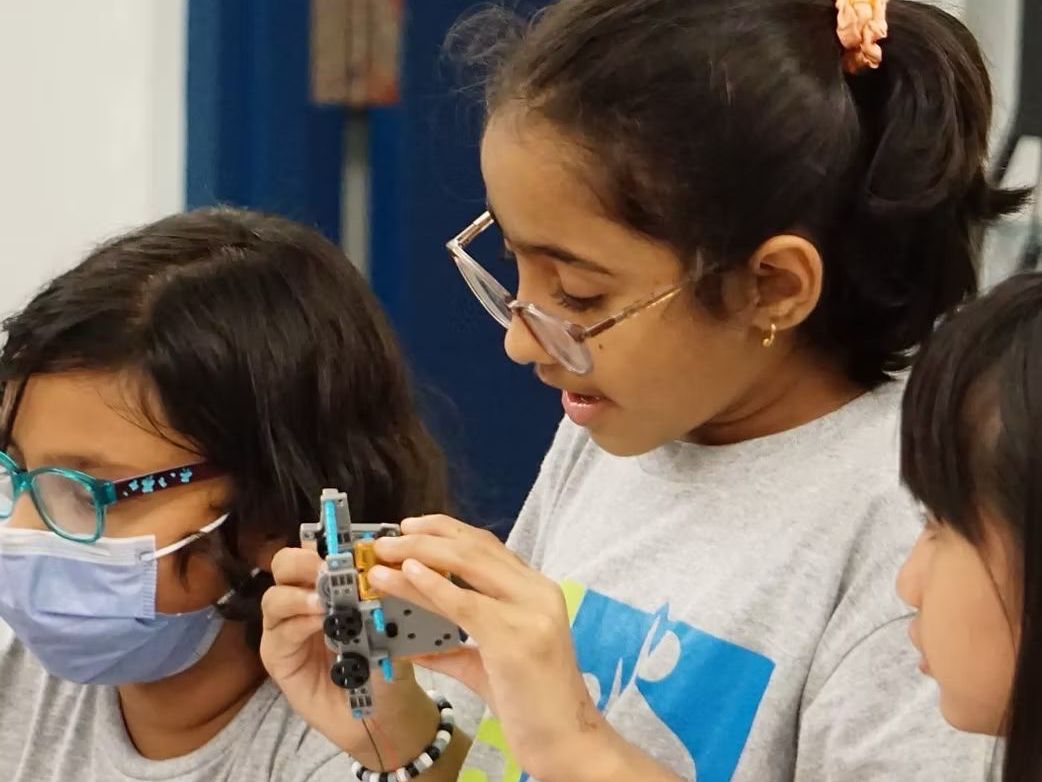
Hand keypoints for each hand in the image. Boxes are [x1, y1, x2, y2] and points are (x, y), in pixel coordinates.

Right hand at [259, 547, 439, 766]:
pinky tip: (317, 624)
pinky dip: (297, 624)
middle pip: (285, 564)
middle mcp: (303, 599)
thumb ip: (377, 596)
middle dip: (302, 561)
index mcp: (330, 583)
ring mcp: (288, 626)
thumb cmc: (387, 661)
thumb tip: (378, 564)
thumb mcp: (389, 622)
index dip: (324, 539)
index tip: (341, 541)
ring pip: (275, 596)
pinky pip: (279, 632)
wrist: (383, 712)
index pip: (316, 548)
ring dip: (299, 595)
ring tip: (323, 603)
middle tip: (325, 570)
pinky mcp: (278, 655)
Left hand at [369, 516, 614, 781]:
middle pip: (473, 546)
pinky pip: (465, 603)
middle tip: (385, 539)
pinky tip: (406, 575)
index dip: (444, 531)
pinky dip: (432, 586)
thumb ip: (453, 648)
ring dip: (417, 553)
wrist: (567, 741)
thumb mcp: (489, 665)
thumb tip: (411, 644)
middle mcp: (537, 591)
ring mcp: (530, 611)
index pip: (486, 546)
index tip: (410, 529)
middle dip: (424, 536)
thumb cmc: (533, 704)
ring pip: (466, 565)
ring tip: (383, 554)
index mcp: (535, 590)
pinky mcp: (516, 637)